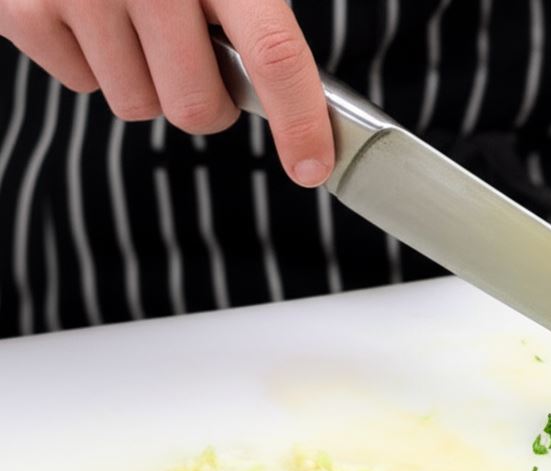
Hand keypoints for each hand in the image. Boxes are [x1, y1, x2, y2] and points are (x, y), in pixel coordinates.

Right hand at [0, 0, 333, 186]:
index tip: (312, 166)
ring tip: (139, 22)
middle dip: (210, 103)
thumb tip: (306, 96)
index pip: (273, 53)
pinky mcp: (24, 10)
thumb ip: (259, 14)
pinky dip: (95, 64)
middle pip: (197, 108)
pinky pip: (82, 85)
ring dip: (148, 82)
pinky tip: (94, 16)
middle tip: (204, 63)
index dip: (299, 119)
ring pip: (138, 106)